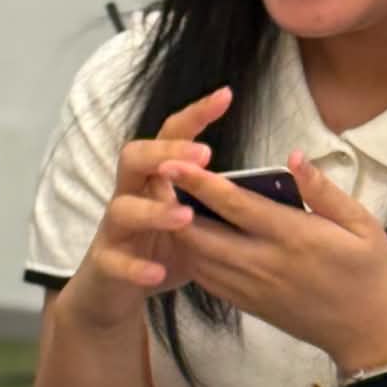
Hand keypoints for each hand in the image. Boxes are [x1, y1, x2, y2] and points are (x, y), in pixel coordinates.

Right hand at [61, 87, 232, 330]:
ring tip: (185, 216)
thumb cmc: (162, 248)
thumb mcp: (194, 220)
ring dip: (154, 211)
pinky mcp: (105, 264)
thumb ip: (219, 199)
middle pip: (134, 157)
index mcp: (153, 179)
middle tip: (205, 154)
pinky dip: (136, 267)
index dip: (195, 115)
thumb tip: (280, 183)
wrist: (111, 289)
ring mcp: (114, 230)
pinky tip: (158, 273)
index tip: (226, 96)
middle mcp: (129, 195)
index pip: (169, 136)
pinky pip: (115, 262)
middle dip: (165, 151)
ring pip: (122, 209)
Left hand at [161, 151, 386, 367]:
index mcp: (293, 237)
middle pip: (202, 233)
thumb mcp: (362, 225)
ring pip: (198, 257)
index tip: (174, 162)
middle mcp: (264, 263)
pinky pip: (207, 279)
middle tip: (160, 180)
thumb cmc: (371, 273)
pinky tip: (189, 237)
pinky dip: (192, 256)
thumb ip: (323, 191)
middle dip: (174, 206)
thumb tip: (293, 157)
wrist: (369, 334)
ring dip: (178, 230)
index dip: (199, 183)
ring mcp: (252, 288)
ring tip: (168, 203)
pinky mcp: (247, 305)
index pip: (234, 205)